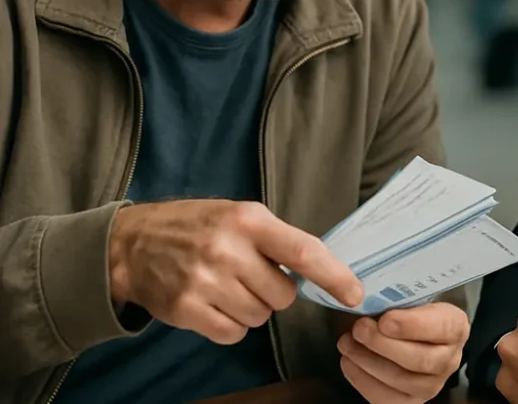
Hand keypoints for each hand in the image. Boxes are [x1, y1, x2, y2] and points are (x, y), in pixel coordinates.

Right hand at [109, 200, 363, 344]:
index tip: (355, 293)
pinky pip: (233, 334)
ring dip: (252, 308)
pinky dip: (231, 325)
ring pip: (260, 317)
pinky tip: (214, 304)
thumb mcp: (238, 215)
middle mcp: (229, 250)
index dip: (334, 275)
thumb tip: (318, 270)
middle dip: (275, 292)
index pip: (303, 250)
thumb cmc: (196, 226)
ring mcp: (206, 282)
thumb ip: (274, 240)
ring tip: (227, 286)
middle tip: (250, 276)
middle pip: (283, 295)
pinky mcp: (187, 309)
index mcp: (249, 220)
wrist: (131, 243)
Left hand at [337, 302, 468, 402]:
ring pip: (402, 381)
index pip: (442, 327)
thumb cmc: (412, 310)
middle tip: (359, 328)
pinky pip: (387, 399)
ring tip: (347, 343)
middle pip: (421, 359)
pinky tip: (348, 362)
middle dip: (384, 344)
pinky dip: (363, 381)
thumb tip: (366, 292)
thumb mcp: (414, 296)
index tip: (385, 319)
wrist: (415, 333)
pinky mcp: (411, 401)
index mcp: (455, 327)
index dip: (412, 325)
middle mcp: (449, 359)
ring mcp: (431, 385)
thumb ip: (400, 297)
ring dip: (368, 362)